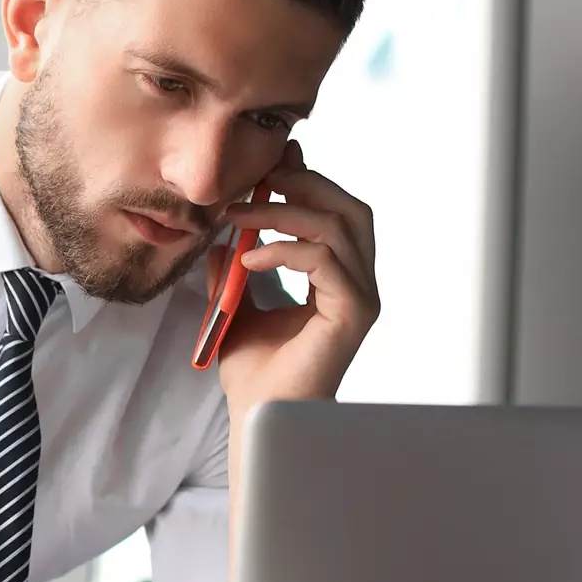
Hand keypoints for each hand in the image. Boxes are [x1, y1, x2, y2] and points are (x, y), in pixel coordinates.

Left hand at [208, 139, 378, 408]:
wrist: (258, 415)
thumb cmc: (255, 374)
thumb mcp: (236, 309)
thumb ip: (234, 272)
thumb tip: (221, 239)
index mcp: (340, 280)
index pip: (338, 214)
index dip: (308, 183)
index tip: (268, 166)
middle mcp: (359, 285)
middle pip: (350, 209)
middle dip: (306, 184)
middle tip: (260, 176)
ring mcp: (361, 299)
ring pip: (338, 227)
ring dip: (283, 212)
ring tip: (239, 216)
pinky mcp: (352, 314)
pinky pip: (325, 260)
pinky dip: (284, 250)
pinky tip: (248, 258)